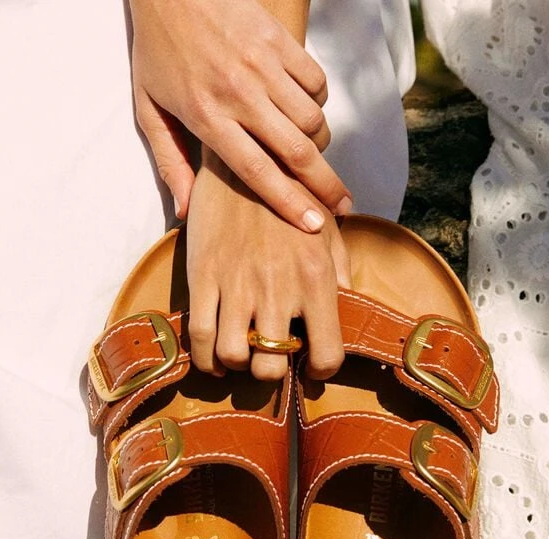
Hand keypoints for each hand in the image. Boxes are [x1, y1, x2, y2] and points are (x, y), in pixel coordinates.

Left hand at [128, 0, 352, 230]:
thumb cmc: (157, 52)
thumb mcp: (149, 110)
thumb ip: (169, 163)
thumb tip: (186, 212)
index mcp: (207, 117)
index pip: (257, 171)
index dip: (289, 202)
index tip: (314, 225)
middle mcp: (240, 94)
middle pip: (297, 151)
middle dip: (326, 185)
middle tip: (343, 205)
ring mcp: (262, 64)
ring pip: (313, 118)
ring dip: (319, 143)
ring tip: (310, 152)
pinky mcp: (278, 40)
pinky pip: (316, 82)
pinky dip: (318, 102)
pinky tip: (304, 108)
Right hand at [185, 149, 349, 380]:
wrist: (245, 155)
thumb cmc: (292, 195)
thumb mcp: (328, 229)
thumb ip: (342, 272)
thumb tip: (350, 308)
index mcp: (315, 279)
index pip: (326, 355)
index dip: (321, 371)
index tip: (312, 366)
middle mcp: (277, 287)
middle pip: (271, 365)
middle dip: (271, 371)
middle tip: (270, 357)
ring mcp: (236, 283)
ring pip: (233, 356)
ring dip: (238, 364)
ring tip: (243, 353)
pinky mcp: (202, 276)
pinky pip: (198, 337)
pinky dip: (206, 359)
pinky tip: (215, 358)